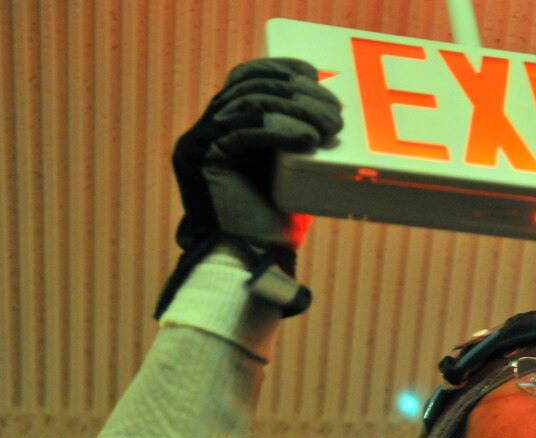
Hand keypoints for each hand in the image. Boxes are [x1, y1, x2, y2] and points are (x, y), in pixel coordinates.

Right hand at [172, 58, 342, 266]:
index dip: (279, 69)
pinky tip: (307, 139)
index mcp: (225, 131)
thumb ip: (297, 146)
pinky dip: (280, 130)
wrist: (250, 270)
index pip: (246, 80)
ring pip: (250, 104)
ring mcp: (200, 144)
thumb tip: (330, 119)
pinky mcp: (202, 160)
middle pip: (250, 87)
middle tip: (335, 112)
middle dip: (298, 92)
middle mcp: (206, 133)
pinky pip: (244, 130)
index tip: (314, 74)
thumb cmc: (275, 231)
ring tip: (329, 128)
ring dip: (296, 109)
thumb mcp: (292, 177)